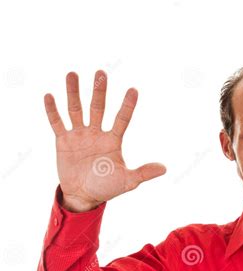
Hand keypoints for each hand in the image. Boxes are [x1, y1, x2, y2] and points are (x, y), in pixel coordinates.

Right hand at [44, 70, 166, 211]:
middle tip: (101, 72)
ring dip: (74, 93)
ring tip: (72, 73)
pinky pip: (57, 123)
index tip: (134, 90)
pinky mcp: (63, 141)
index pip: (122, 119)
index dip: (127, 105)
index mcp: (113, 140)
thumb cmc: (107, 187)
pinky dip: (53, 110)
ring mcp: (79, 135)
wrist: (84, 196)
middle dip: (99, 91)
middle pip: (98, 108)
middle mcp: (96, 133)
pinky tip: (49, 96)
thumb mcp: (127, 181)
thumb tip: (164, 168)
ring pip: (76, 109)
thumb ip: (143, 173)